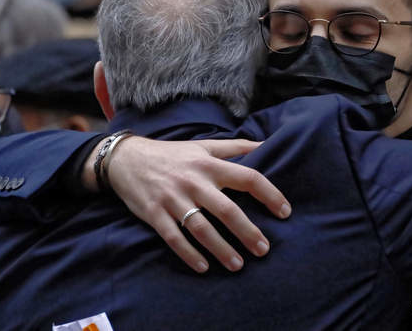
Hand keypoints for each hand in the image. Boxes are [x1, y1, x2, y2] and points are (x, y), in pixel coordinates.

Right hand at [85, 137, 290, 272]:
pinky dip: (189, 254)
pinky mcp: (155, 214)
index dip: (270, 194)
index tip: (285, 212)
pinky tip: (203, 267)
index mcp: (210, 165)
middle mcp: (194, 181)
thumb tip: (267, 144)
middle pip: (228, 209)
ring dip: (221, 249)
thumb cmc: (172, 154)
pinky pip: (175, 238)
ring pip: (202, 229)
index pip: (248, 177)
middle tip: (264, 250)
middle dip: (248, 232)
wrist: (126, 159)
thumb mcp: (204, 146)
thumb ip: (236, 147)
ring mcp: (173, 199)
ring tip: (238, 265)